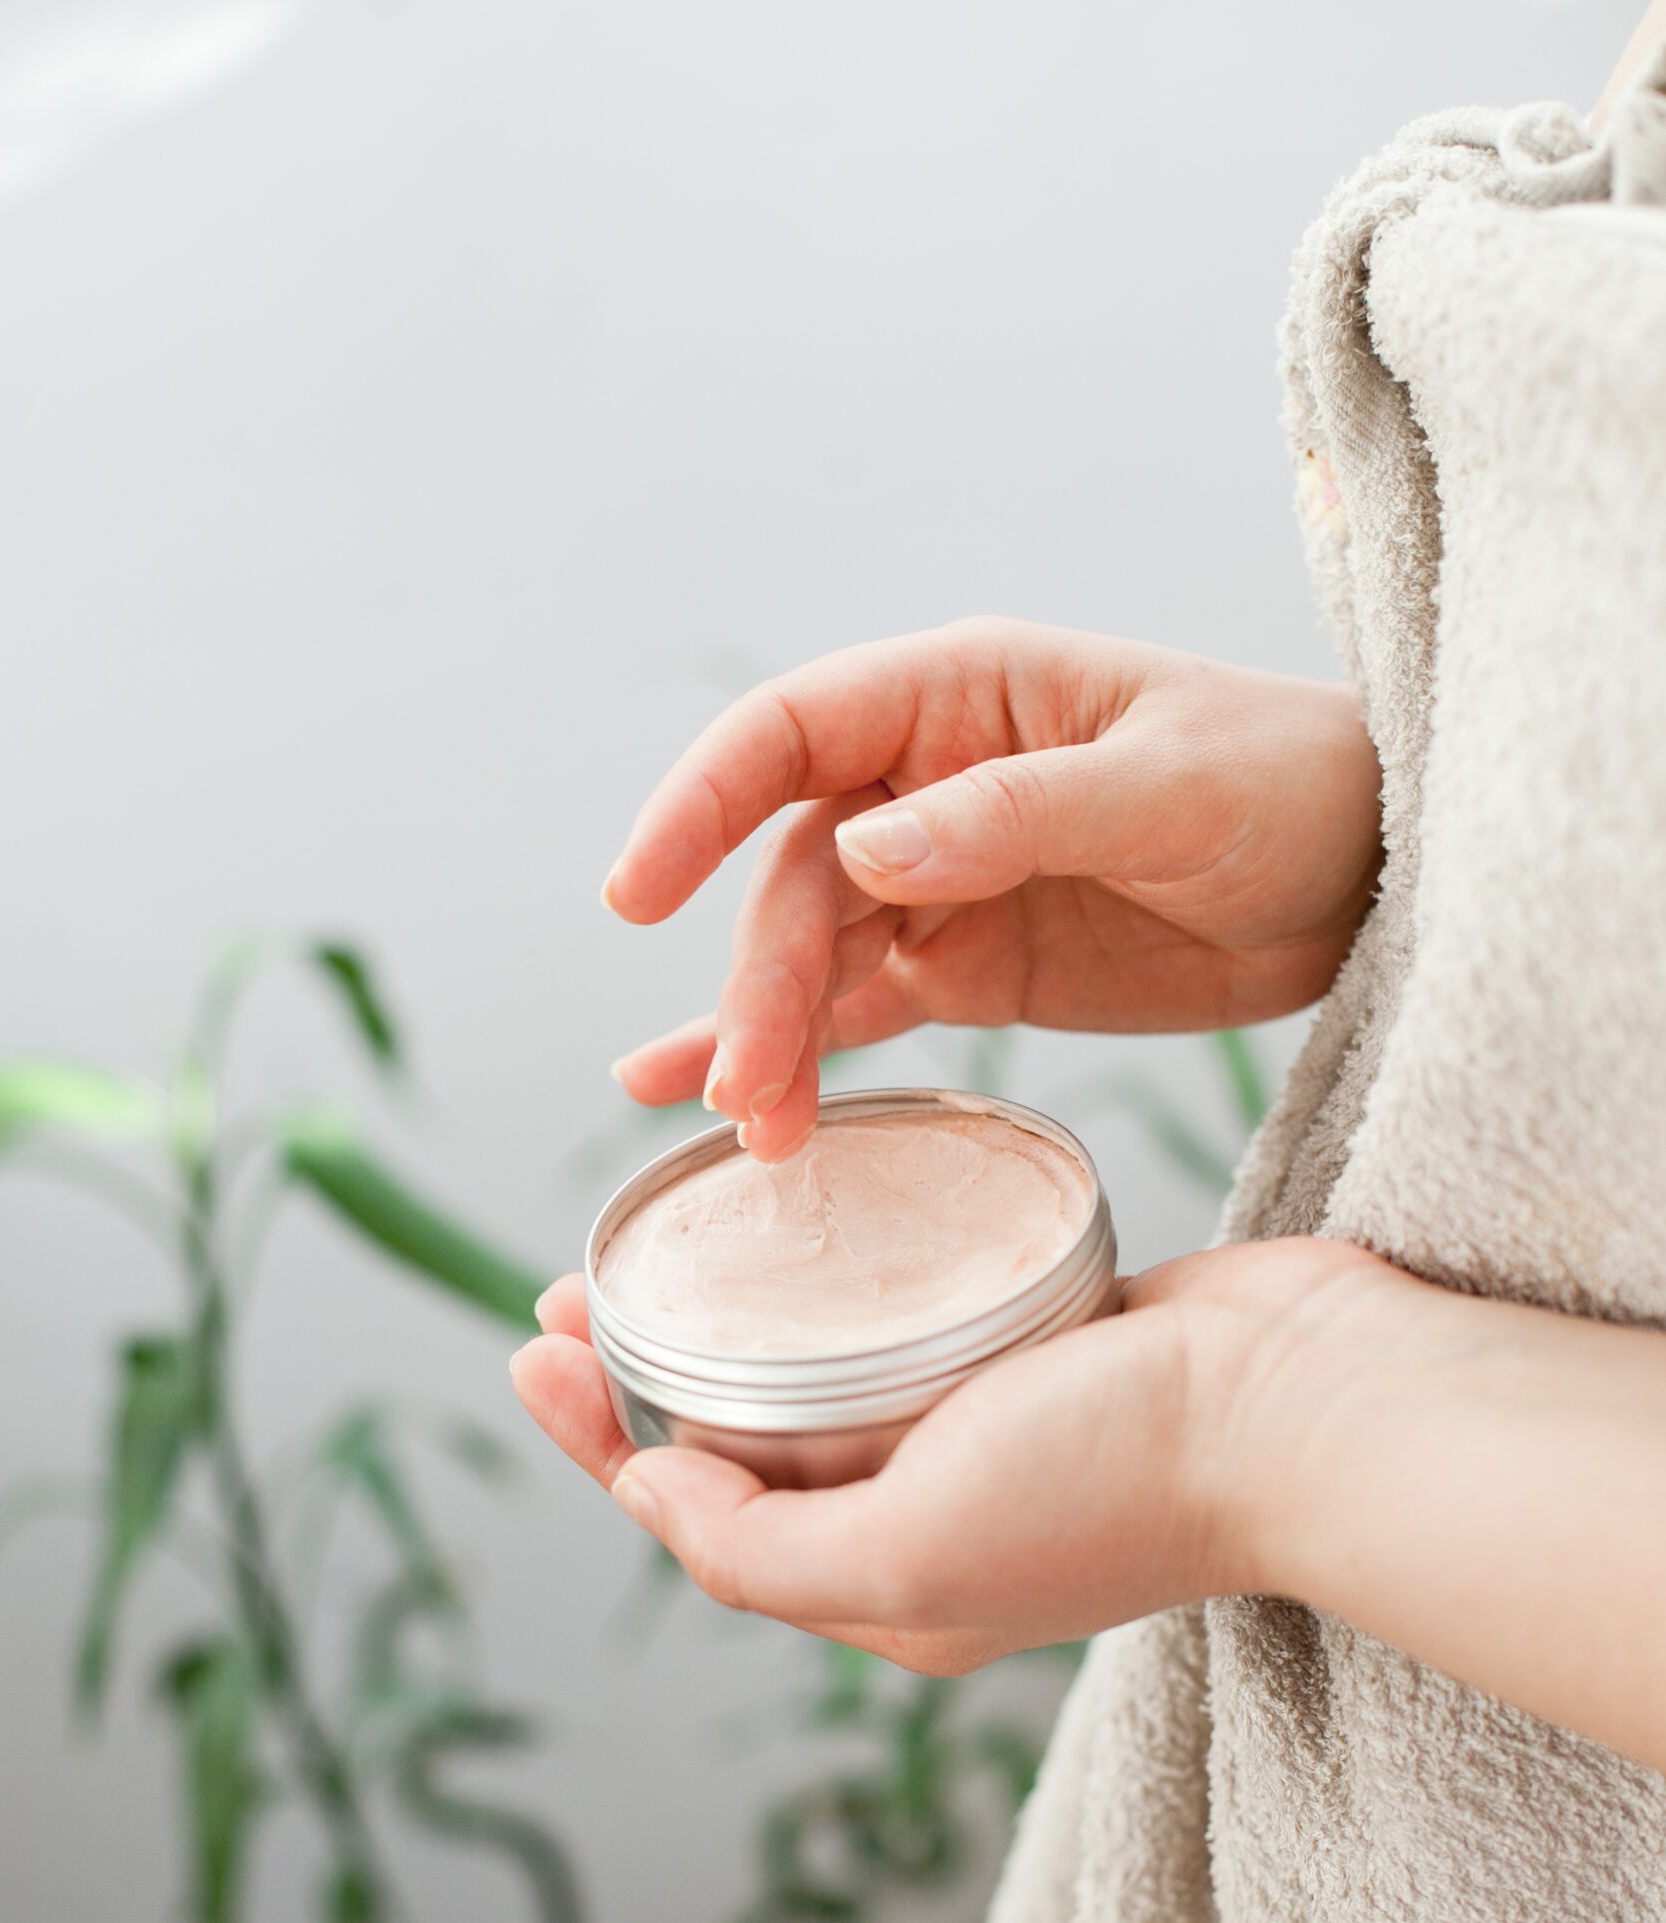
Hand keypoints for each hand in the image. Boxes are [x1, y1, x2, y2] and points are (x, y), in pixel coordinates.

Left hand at [510, 1238, 1394, 1670]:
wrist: (1308, 1401)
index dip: (603, 1442)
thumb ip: (761, 1547)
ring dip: (733, 1321)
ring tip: (660, 1251)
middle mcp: (927, 1522)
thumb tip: (648, 1494)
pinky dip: (839, 1285)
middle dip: (647, 1376)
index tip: (533, 1347)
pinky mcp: (1042, 1349)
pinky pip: (908, 1320)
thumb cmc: (1122, 1481)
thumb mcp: (908, 1553)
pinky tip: (803, 1226)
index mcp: (888, 1593)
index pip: (701, 1522)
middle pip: (748, 1448)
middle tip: (566, 1289)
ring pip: (822, 1379)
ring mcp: (988, 1435)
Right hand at [604, 619, 1381, 1158]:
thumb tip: (870, 854)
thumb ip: (1021, 814)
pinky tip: (731, 1108)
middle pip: (793, 877)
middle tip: (750, 1094)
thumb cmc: (1290, 783)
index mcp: (964, 697)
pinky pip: (857, 1014)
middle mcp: (926, 785)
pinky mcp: (968, 970)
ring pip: (812, 959)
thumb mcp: (1174, 786)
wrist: (1375, 879)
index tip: (636, 892)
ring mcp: (940, 883)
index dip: (699, 804)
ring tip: (758, 1137)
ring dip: (772, 1041)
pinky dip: (797, 1057)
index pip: (789, 734)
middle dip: (758, 982)